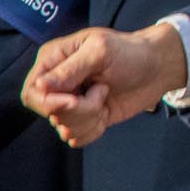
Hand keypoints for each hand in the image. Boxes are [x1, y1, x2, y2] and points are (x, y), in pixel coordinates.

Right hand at [20, 24, 187, 147]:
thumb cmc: (130, 52)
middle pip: (48, 114)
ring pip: (64, 128)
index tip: (74, 99)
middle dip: (78, 109)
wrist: (157, 68)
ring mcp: (70, 103)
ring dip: (90, 118)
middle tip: (102, 90)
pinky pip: (77, 138)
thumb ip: (70, 69)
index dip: (49, 103)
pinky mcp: (84, 119)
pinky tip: (106, 112)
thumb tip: (40, 86)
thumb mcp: (101, 51)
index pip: (32, 93)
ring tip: (105, 94)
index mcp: (52, 60)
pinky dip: (94, 130)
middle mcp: (56, 84)